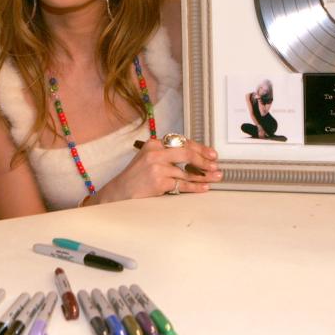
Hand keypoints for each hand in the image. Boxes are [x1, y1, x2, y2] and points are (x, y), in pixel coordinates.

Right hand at [92, 138, 220, 202]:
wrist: (119, 192)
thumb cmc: (136, 177)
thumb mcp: (148, 158)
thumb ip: (167, 155)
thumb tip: (195, 158)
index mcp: (154, 144)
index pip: (181, 142)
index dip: (199, 148)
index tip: (212, 154)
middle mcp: (155, 152)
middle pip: (187, 153)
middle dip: (204, 160)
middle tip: (215, 165)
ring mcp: (157, 167)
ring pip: (187, 171)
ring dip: (204, 176)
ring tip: (215, 178)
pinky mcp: (159, 181)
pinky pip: (182, 184)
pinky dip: (195, 187)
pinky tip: (204, 187)